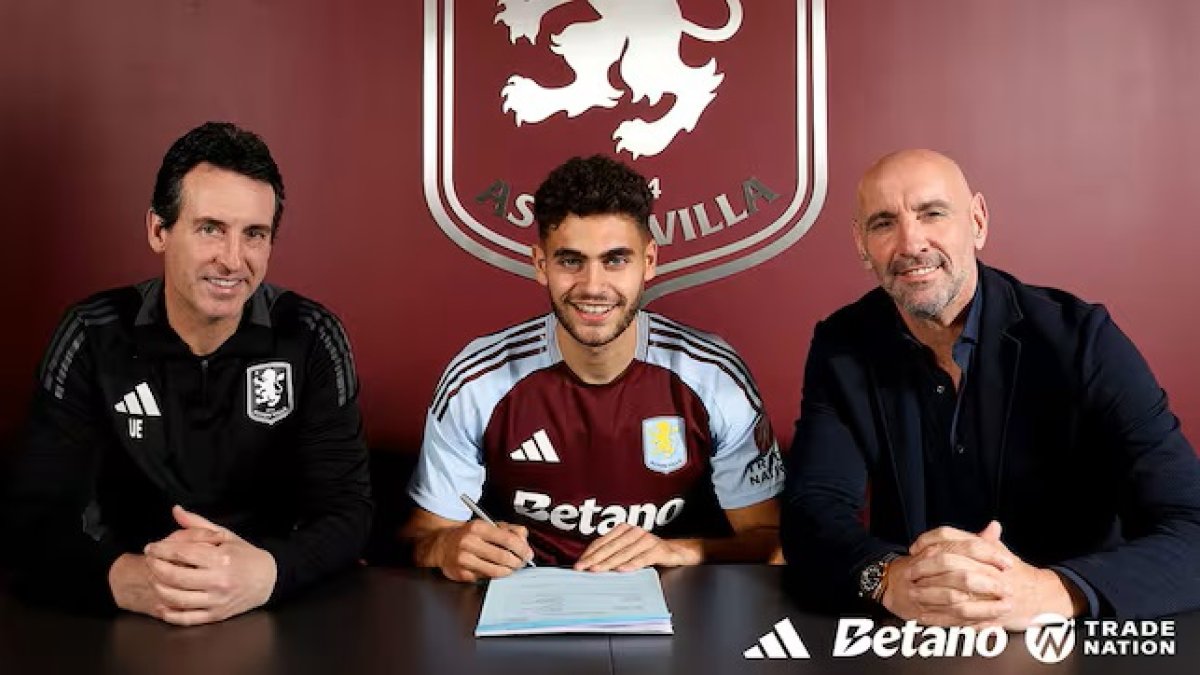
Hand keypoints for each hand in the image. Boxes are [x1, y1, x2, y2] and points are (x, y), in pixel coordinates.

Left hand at [139, 505, 276, 625]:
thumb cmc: (244, 555)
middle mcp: (218, 581)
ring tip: (153, 579)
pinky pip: (186, 618)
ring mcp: (216, 600)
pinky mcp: (216, 615)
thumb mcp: (225, 535)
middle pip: (175, 576)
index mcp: (221, 558)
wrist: (269, 580)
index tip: (151, 547)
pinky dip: (169, 614)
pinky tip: (161, 604)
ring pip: (177, 598)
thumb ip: (198, 524)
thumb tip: (176, 510)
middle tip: (148, 561)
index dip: (161, 549)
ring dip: (159, 588)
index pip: (182, 553)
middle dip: (155, 568)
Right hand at [432, 520, 532, 582]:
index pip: (508, 539)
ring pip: (495, 571)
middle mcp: (469, 542)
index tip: (527, 554)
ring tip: (510, 568)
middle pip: (503, 557)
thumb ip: (509, 529)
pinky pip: (485, 578)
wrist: (442, 544)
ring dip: (508, 571)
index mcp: (478, 527)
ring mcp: (463, 559)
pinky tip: (493, 569)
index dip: (522, 549)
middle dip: (517, 563)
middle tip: (521, 563)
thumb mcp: (488, 525)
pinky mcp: (461, 574)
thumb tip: (524, 540)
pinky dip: (493, 576)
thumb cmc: (469, 535)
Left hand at [574, 524, 700, 571]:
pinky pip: (643, 558)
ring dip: (609, 562)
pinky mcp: (658, 550)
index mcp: (624, 530)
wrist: (674, 552)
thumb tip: (590, 565)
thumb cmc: (646, 552)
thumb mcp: (628, 551)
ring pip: (624, 553)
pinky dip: (632, 564)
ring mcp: (647, 540)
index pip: (602, 542)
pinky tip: (622, 570)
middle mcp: (634, 532)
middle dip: (595, 559)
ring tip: (597, 570)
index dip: (589, 553)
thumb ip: (612, 555)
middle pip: (611, 547)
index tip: (579, 564)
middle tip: (583, 568)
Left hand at [898, 521, 1083, 628]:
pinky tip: (924, 617)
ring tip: (912, 595)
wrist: (1040, 597)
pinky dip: (941, 618)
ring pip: (953, 592)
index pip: (952, 538)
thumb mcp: (999, 552)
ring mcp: (989, 594)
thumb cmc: (1016, 573)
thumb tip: (982, 525)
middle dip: (925, 568)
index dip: (929, 541)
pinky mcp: (989, 615)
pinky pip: (959, 618)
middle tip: (909, 572)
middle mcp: (988, 570)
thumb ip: (983, 540)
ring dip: (930, 594)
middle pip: (949, 563)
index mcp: (987, 551)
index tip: (914, 548)